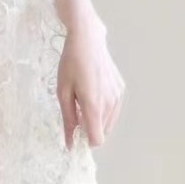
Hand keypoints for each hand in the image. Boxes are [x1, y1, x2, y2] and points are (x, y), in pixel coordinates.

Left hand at [57, 18, 125, 149]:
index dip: (85, 140)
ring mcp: (118, 96)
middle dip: (89, 128)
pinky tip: (94, 92)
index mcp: (94, 105)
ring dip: (96, 119)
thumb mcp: (63, 92)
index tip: (75, 132)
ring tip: (84, 99)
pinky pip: (113, 110)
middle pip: (103, 132)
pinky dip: (104, 109)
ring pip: (109, 123)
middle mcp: (110, 103)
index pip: (97, 139)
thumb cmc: (71, 64)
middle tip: (76, 111)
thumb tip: (70, 143)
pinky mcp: (121, 90)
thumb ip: (68, 119)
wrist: (88, 41)